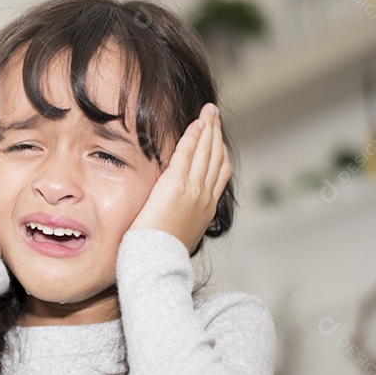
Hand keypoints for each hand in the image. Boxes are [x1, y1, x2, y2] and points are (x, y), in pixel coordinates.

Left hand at [129, 103, 229, 251]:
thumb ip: (180, 221)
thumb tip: (174, 218)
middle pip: (216, 158)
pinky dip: (192, 136)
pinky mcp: (175, 185)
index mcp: (206, 210)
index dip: (219, 153)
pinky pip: (186, 153)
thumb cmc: (159, 255)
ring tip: (209, 111)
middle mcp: (205, 198)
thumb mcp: (178, 236)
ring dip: (208, 128)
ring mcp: (193, 190)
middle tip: (215, 114)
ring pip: (205, 152)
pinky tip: (194, 123)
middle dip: (216, 134)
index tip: (217, 140)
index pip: (219, 174)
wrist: (156, 263)